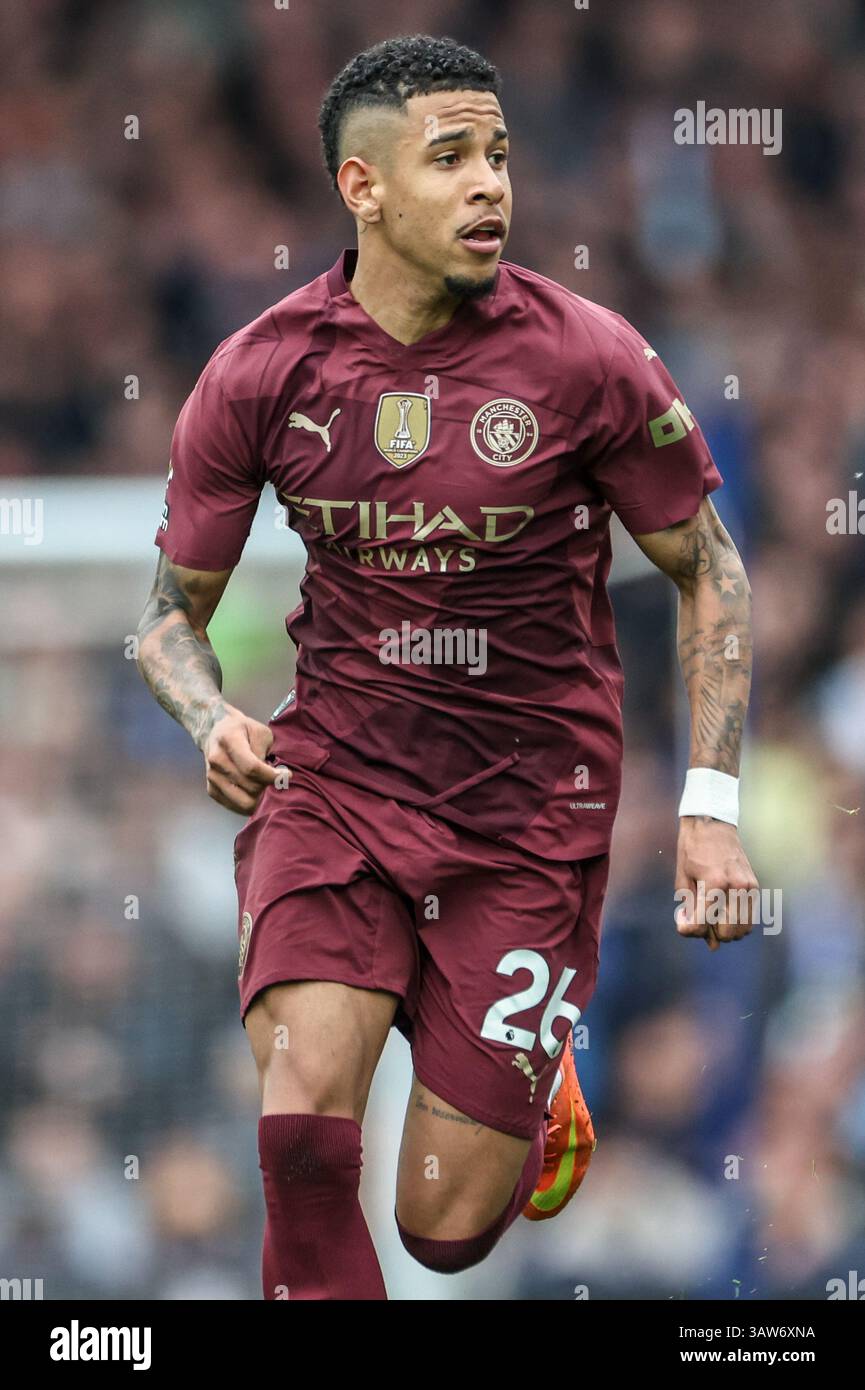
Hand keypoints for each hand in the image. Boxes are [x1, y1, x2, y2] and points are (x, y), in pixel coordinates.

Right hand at [202, 702, 287, 814]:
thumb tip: (272, 774)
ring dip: (260, 797)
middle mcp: (216, 760)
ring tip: (266, 785)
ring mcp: (212, 777)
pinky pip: (236, 806)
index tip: (287, 776)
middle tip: (277, 780)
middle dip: (268, 786)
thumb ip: (264, 752)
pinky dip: (250, 803)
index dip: (272, 776)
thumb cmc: (244, 730)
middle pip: (250, 787)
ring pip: (244, 801)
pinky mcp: (212, 790)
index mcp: (229, 740)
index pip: (252, 768)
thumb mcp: (260, 732)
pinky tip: (256, 791)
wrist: (217, 731)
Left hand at [674, 818, 758, 950]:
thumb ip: (691, 911)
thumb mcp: (682, 879)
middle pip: (725, 933)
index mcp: (713, 884)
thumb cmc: (692, 850)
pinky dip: (737, 923)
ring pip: (741, 930)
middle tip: (699, 915)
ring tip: (712, 914)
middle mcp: (734, 887)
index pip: (701, 924)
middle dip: (708, 932)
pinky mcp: (755, 886)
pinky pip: (750, 919)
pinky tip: (724, 912)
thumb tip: (709, 943)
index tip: (683, 918)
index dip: (688, 929)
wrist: (712, 824)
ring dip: (724, 930)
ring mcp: (748, 887)